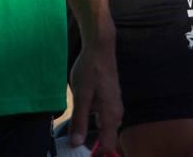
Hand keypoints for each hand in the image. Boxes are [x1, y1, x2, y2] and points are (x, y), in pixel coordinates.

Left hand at [69, 28, 121, 153]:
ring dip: (95, 133)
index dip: (99, 154)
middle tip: (77, 145)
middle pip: (108, 137)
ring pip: (106, 126)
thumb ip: (79, 120)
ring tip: (78, 135)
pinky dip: (96, 121)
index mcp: (111, 115)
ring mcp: (115, 104)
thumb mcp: (81, 95)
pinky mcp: (110, 98)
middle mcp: (116, 112)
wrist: (100, 47)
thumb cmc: (90, 69)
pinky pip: (104, 116)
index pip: (109, 145)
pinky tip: (84, 116)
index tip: (87, 156)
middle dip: (96, 145)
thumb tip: (76, 143)